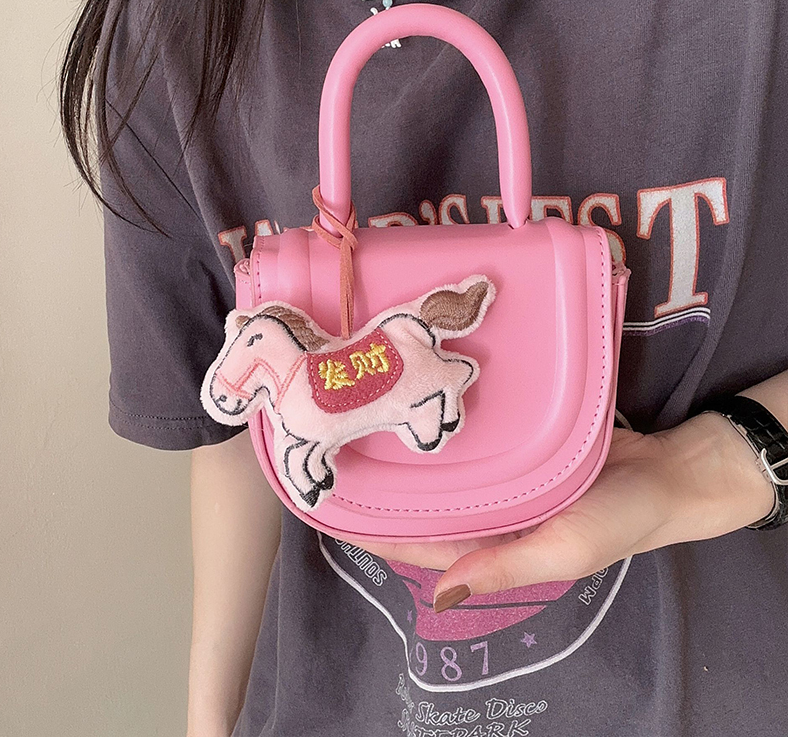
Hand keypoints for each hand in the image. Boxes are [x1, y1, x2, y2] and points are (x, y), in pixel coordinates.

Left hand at [350, 413, 774, 611]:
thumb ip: (504, 566)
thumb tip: (441, 591)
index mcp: (496, 549)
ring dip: (416, 464)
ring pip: (450, 477)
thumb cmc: (620, 519)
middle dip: (388, 493)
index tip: (332, 509)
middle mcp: (493, 518)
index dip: (378, 532)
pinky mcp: (521, 453)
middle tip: (340, 455)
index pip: (422, 544)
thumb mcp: (565, 550)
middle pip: (429, 508)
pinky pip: (478, 450)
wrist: (669, 474)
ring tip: (370, 430)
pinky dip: (453, 442)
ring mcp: (506, 484)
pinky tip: (426, 411)